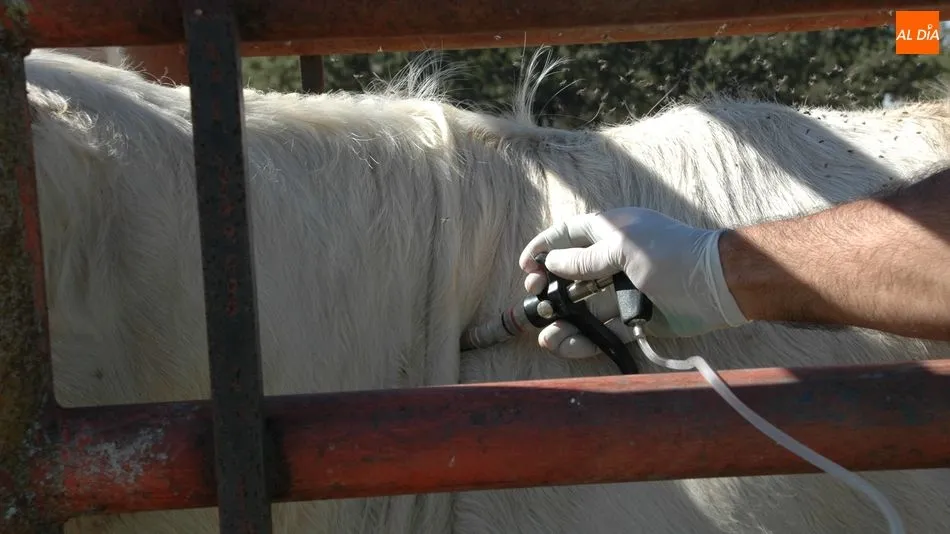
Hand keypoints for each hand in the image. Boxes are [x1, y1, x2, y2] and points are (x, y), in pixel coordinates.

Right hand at [518, 207, 748, 358]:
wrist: (716, 286)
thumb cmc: (670, 255)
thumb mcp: (623, 248)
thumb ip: (585, 258)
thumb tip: (552, 262)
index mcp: (610, 232)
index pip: (567, 234)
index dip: (543, 248)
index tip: (525, 267)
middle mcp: (613, 260)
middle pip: (570, 274)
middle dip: (549, 288)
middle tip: (536, 300)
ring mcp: (623, 290)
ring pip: (583, 307)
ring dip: (562, 320)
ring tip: (548, 335)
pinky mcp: (634, 317)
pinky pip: (602, 329)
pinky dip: (585, 338)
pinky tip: (570, 344)